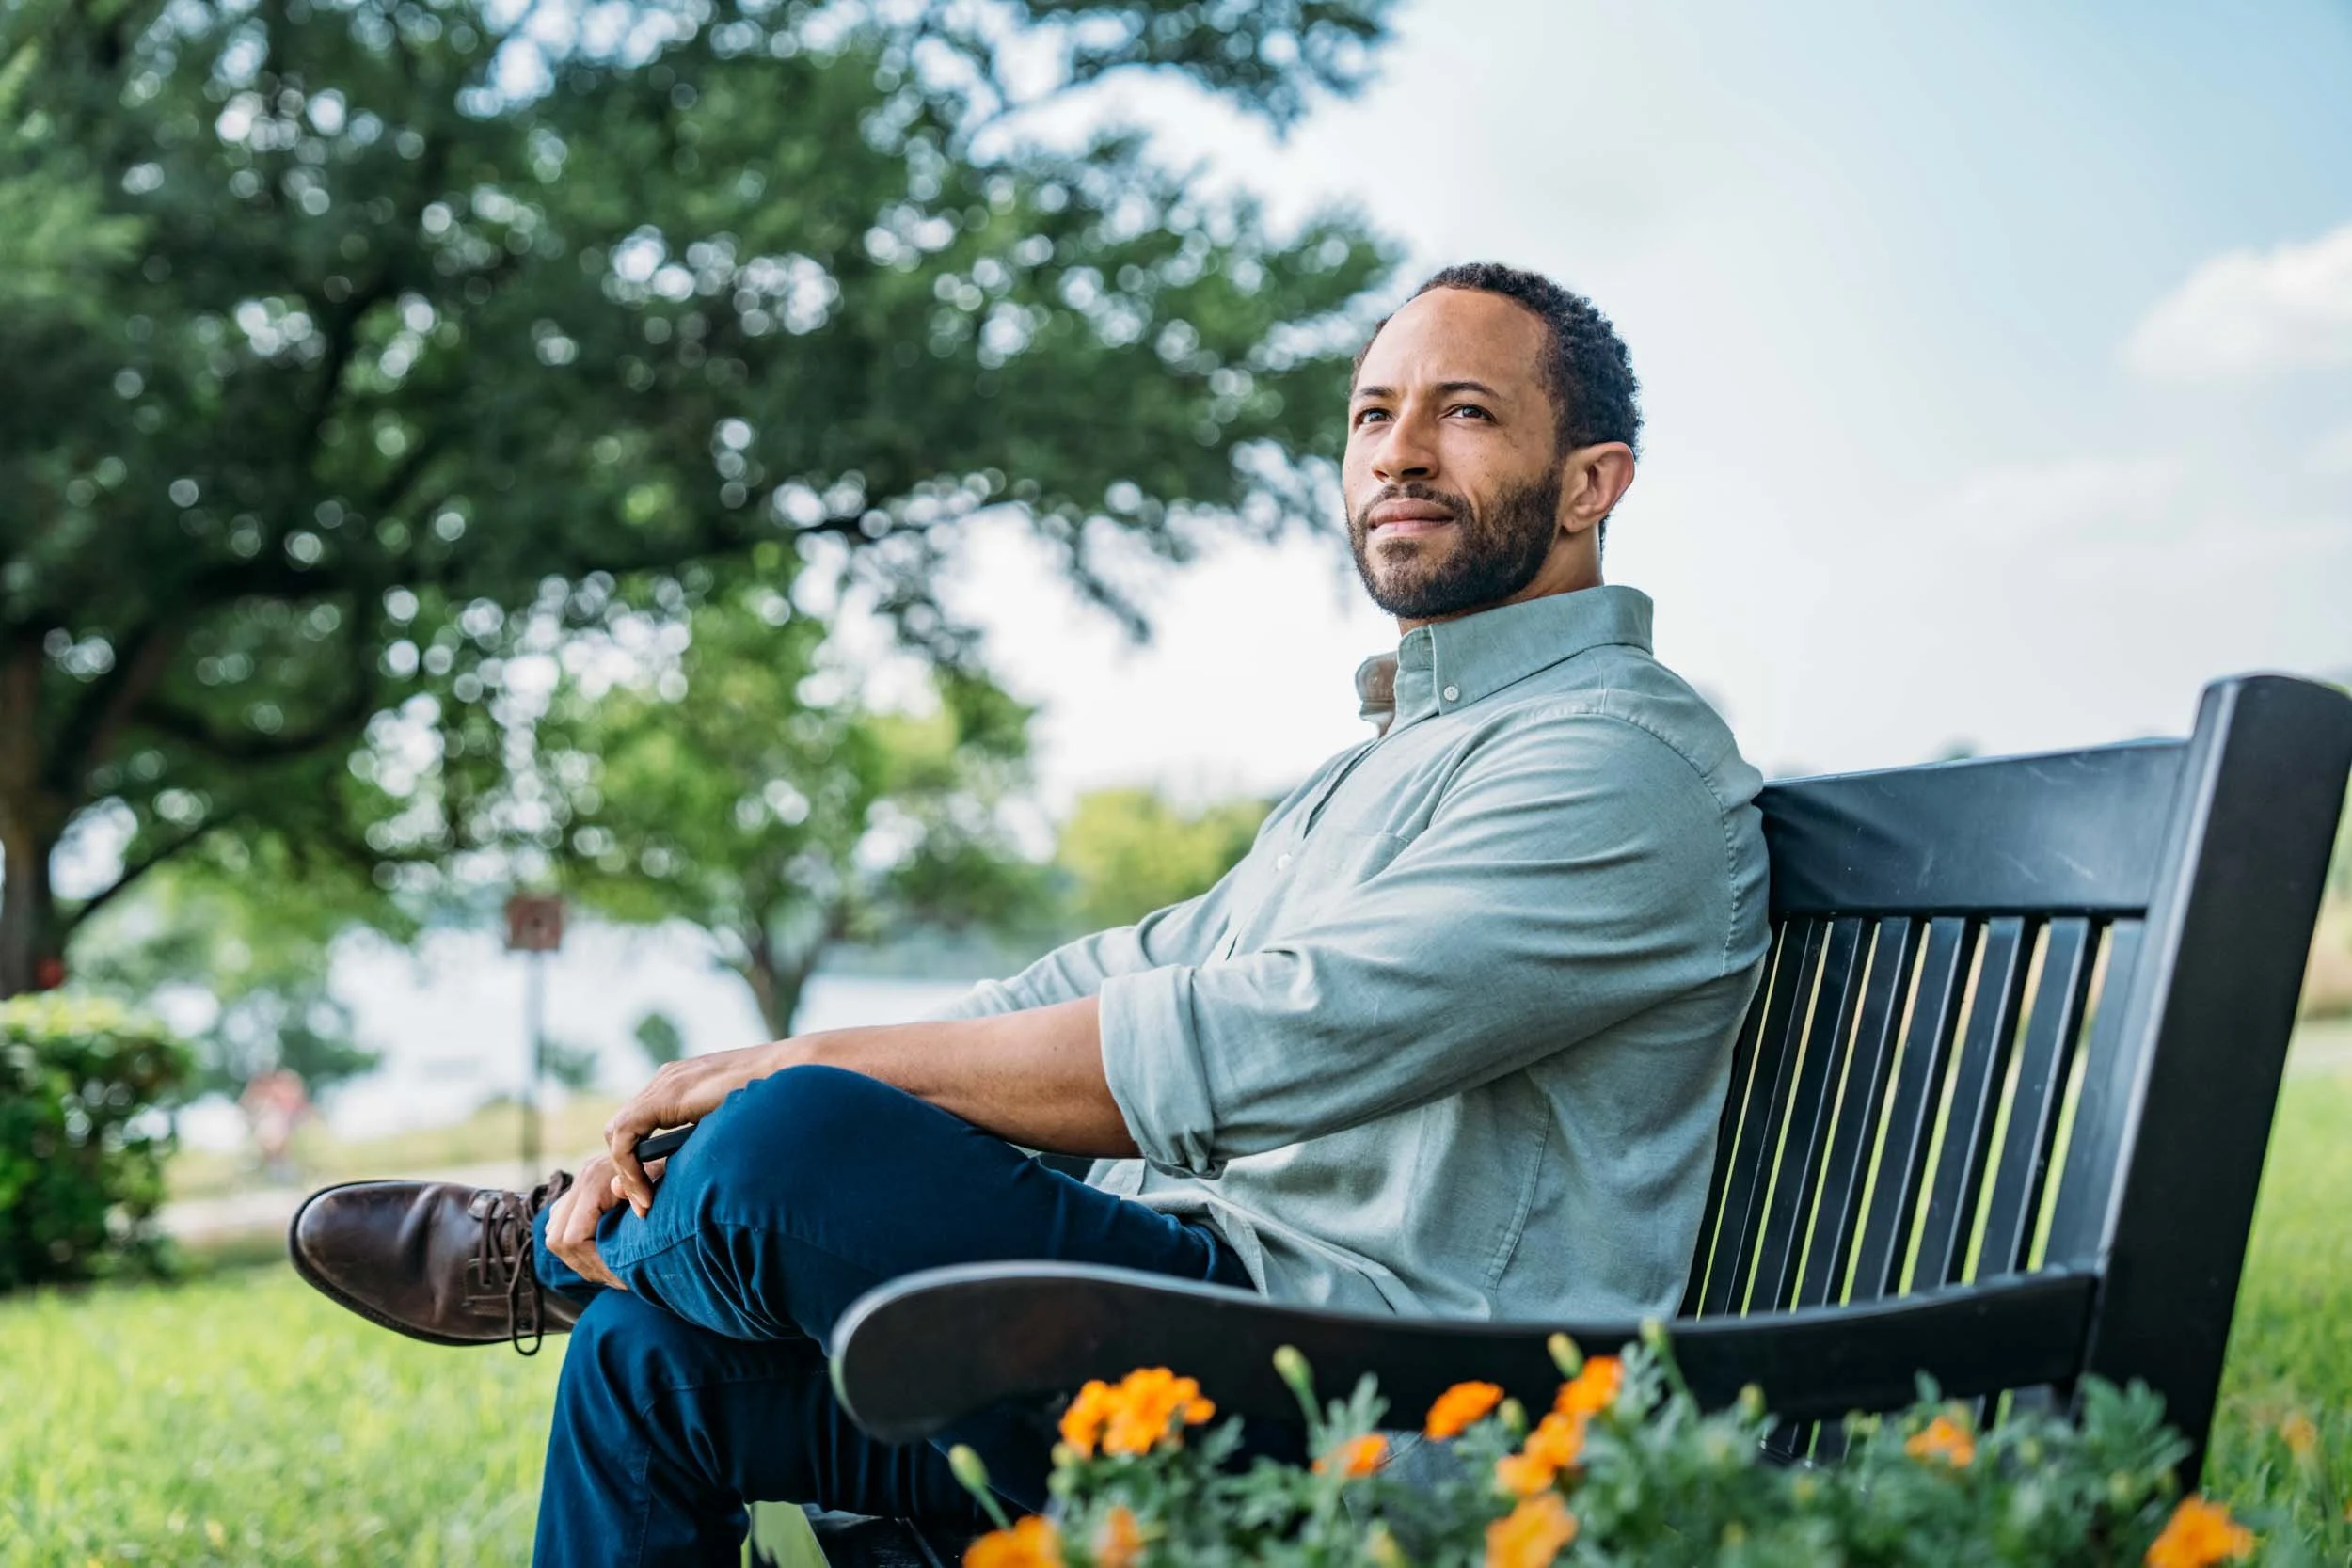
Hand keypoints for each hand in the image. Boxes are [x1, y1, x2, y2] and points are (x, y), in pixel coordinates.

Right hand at [543, 1153, 662, 1290]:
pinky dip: (577, 1249)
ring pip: (554, 1237)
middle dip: (586, 1266)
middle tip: (617, 1280)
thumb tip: (625, 1195)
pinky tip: (603, 1257)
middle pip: (558, 1241)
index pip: (574, 1237)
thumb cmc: (663, 1161)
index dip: (595, 1264)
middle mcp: (578, 1184)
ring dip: (580, 1260)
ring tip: (611, 1273)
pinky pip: (560, 1230)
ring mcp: (574, 1189)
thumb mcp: (659, 1171)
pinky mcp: (575, 1196)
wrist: (656, 1144)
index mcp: (593, 1180)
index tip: (622, 1277)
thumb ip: (643, 1183)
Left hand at [604, 1040, 797, 1214]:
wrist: (784, 1072)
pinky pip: (626, 1137)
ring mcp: (662, 1085)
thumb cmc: (771, 1097)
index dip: (637, 1160)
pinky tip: (647, 1192)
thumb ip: (710, 1134)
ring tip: (643, 1203)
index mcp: (679, 1084)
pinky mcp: (663, 1097)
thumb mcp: (731, 1119)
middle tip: (642, 1203)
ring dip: (626, 1173)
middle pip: (622, 1129)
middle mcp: (665, 1080)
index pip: (640, 1123)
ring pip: (617, 1134)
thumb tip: (708, 1168)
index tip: (651, 1194)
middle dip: (626, 1170)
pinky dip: (630, 1167)